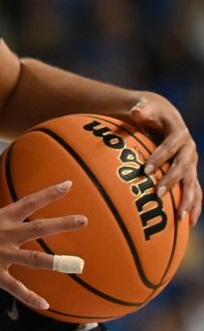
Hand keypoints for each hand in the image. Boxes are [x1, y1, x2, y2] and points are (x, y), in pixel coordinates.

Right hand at [0, 178, 86, 311]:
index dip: (49, 194)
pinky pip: (15, 287)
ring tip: (77, 265)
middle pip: (39, 228)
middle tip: (84, 220)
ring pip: (34, 259)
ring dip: (56, 262)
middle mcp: (4, 235)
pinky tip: (44, 304)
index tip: (68, 185)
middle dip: (63, 224)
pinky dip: (30, 297)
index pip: (28, 202)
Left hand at [128, 93, 200, 226]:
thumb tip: (136, 112)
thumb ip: (142, 111)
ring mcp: (191, 162)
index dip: (159, 157)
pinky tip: (189, 222)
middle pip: (182, 167)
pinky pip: (194, 191)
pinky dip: (194, 205)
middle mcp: (189, 149)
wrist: (164, 115)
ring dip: (188, 200)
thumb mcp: (146, 108)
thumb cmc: (150, 112)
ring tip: (181, 218)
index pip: (170, 146)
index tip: (145, 170)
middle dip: (171, 181)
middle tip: (156, 194)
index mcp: (179, 133)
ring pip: (192, 183)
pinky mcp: (190, 172)